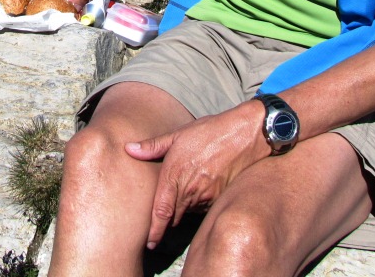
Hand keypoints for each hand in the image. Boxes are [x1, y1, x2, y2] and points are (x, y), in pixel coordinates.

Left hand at [125, 101, 267, 249]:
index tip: (150, 242)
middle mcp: (189, 190)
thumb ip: (152, 146)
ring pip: (189, 212)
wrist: (245, 134)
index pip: (161, 212)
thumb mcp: (178, 134)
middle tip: (161, 219)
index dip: (154, 230)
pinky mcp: (220, 197)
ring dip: (184, 209)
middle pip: (174, 216)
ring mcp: (206, 196)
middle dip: (167, 219)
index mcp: (174, 175)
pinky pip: (204, 208)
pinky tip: (198, 189)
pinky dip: (198, 204)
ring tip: (183, 194)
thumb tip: (128, 149)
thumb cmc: (210, 131)